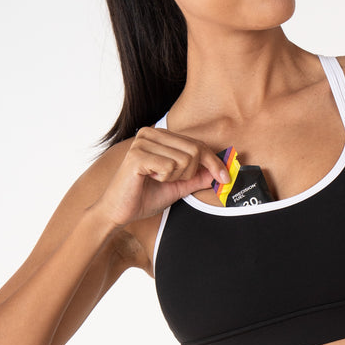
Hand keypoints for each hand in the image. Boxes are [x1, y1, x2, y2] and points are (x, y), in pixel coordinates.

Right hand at [93, 127, 229, 228]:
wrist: (119, 211)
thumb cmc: (144, 197)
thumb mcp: (177, 186)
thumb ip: (197, 177)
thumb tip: (219, 173)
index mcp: (160, 136)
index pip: (197, 144)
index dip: (214, 162)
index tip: (226, 177)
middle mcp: (150, 133)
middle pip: (195, 150)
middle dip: (191, 173)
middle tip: (172, 181)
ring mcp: (142, 142)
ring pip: (184, 159)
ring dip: (175, 177)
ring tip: (157, 180)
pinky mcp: (137, 155)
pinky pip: (170, 166)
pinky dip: (164, 178)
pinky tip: (149, 179)